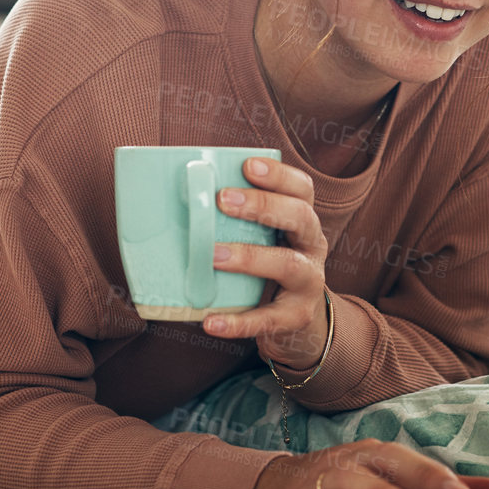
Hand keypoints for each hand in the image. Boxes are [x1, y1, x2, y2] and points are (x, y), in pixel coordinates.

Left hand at [203, 155, 328, 370]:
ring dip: (250, 256)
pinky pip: (268, 319)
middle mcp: (312, 247)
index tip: (247, 165)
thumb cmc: (267, 269)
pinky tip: (210, 322)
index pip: (301, 189)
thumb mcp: (262, 239)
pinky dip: (238, 322)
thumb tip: (176, 197)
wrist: (298, 323)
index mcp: (302, 221)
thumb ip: (235, 220)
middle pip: (301, 216)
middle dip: (263, 205)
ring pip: (288, 264)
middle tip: (223, 200)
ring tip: (214, 255)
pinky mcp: (296, 317)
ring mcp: (309, 283)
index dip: (279, 175)